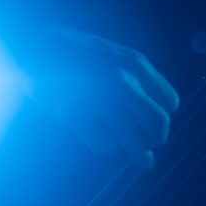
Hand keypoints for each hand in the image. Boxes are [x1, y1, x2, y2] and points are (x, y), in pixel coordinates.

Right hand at [27, 26, 179, 163]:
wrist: (34, 43)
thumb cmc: (75, 53)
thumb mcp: (113, 55)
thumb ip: (135, 80)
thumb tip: (151, 123)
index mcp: (135, 63)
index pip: (170, 103)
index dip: (163, 114)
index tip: (149, 119)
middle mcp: (123, 81)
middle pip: (159, 126)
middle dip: (156, 140)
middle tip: (147, 144)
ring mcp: (100, 99)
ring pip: (137, 142)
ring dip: (140, 155)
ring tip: (143, 162)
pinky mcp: (77, 115)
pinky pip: (105, 144)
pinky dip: (107, 146)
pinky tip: (102, 139)